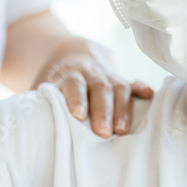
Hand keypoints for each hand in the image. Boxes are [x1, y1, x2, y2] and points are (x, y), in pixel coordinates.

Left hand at [35, 37, 153, 137]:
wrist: (67, 54)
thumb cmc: (53, 85)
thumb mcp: (43, 90)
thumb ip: (43, 104)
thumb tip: (37, 127)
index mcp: (67, 73)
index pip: (73, 83)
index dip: (76, 98)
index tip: (78, 116)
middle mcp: (89, 71)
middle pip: (99, 87)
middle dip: (102, 110)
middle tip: (103, 133)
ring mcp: (106, 73)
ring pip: (117, 86)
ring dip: (122, 108)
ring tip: (122, 130)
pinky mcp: (119, 78)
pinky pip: (131, 81)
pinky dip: (140, 87)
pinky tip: (149, 94)